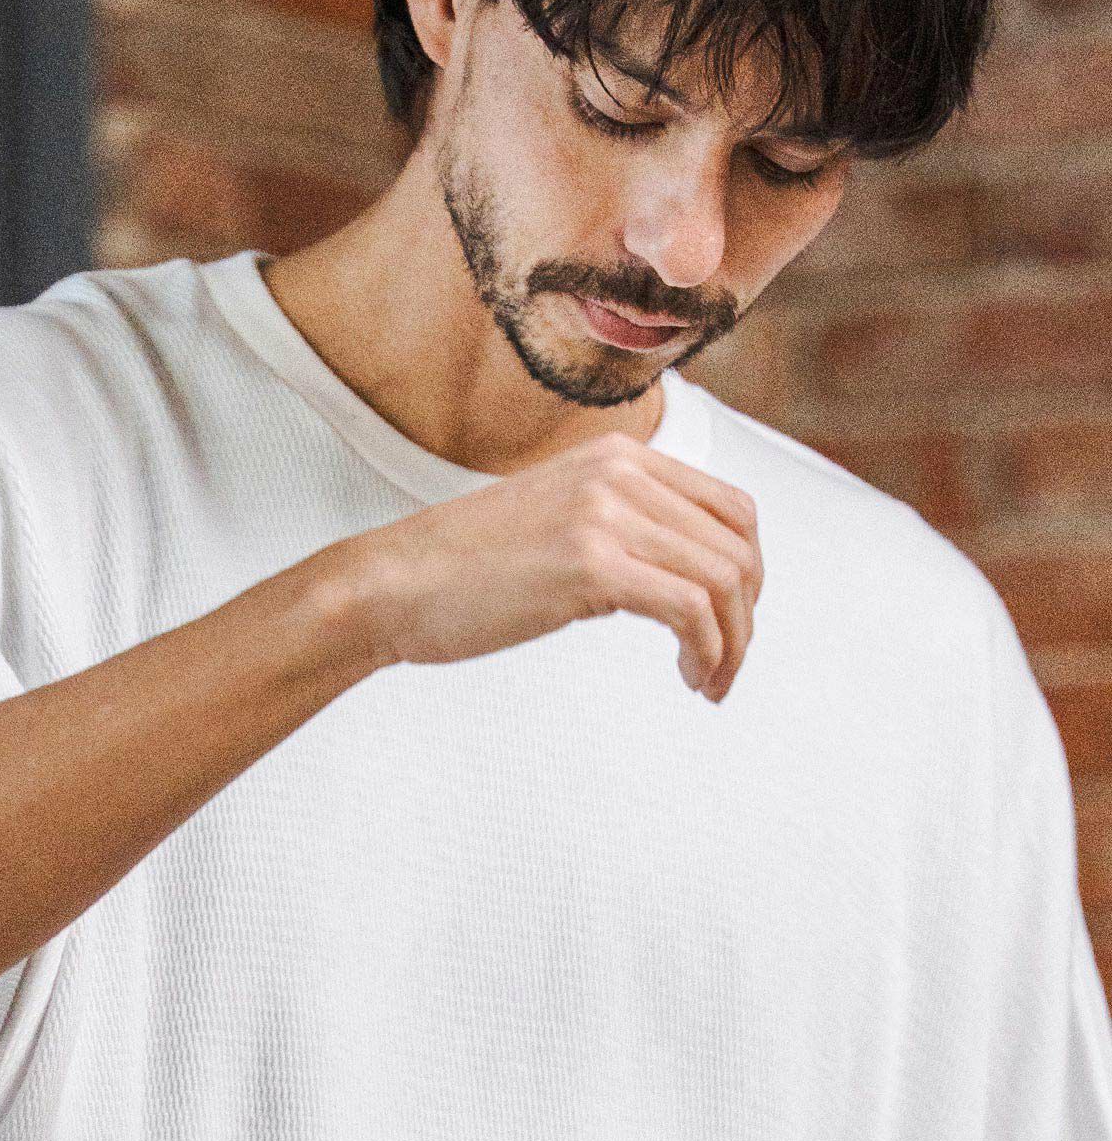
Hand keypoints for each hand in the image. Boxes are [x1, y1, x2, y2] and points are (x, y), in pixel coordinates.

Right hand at [346, 428, 762, 701]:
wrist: (391, 584)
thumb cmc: (462, 569)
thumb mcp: (558, 520)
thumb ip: (619, 528)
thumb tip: (679, 575)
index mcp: (617, 458)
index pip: (732, 508)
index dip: (749, 574)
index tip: (730, 623)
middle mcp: (619, 474)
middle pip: (738, 547)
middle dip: (746, 618)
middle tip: (724, 665)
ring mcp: (605, 515)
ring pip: (723, 580)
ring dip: (732, 644)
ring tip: (709, 682)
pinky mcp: (591, 565)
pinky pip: (690, 610)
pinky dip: (707, 652)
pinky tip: (689, 677)